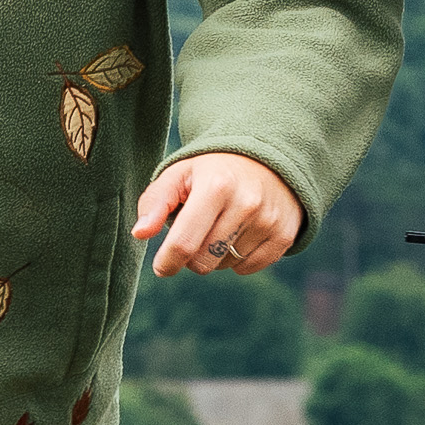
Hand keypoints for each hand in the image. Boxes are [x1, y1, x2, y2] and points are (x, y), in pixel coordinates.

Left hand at [136, 151, 300, 276]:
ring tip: (219, 226)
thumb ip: (154, 202)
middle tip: (193, 234)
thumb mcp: (179, 174)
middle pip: (204, 261)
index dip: (167, 262)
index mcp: (215, 186)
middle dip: (191, 256)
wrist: (266, 157)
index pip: (184, 242)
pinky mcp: (284, 234)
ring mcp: (269, 220)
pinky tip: (238, 234)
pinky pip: (248, 268)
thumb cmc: (212, 170)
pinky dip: (237, 259)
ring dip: (215, 255)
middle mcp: (247, 203)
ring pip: (225, 266)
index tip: (161, 267)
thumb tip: (139, 234)